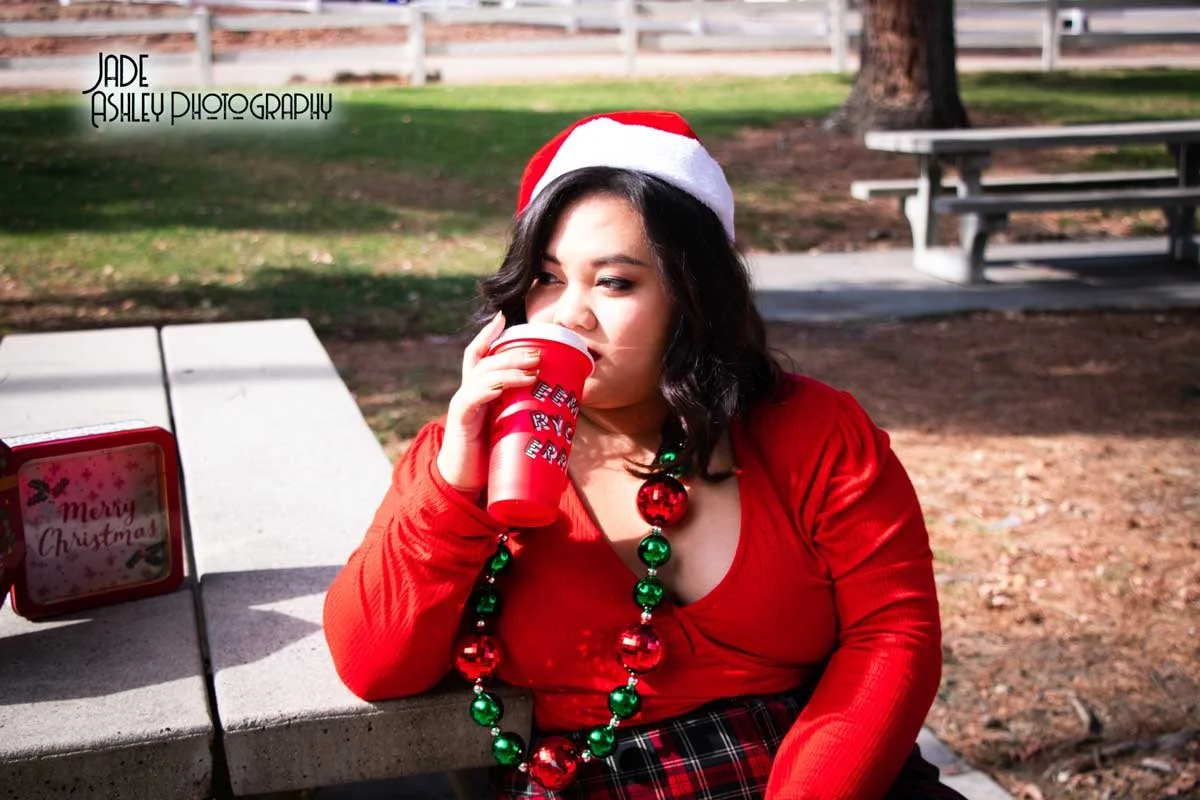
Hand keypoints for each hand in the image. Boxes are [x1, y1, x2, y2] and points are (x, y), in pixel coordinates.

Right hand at [436, 312, 540, 494]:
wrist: (465, 483)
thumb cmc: (491, 455)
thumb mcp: (510, 427)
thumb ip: (527, 414)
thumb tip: (566, 410)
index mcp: (479, 389)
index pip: (479, 354)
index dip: (489, 334)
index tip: (503, 316)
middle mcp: (469, 391)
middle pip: (488, 360)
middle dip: (513, 351)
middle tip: (539, 353)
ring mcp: (463, 403)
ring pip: (484, 375)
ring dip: (509, 368)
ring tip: (533, 369)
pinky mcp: (460, 420)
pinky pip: (474, 397)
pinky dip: (491, 388)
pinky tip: (505, 386)